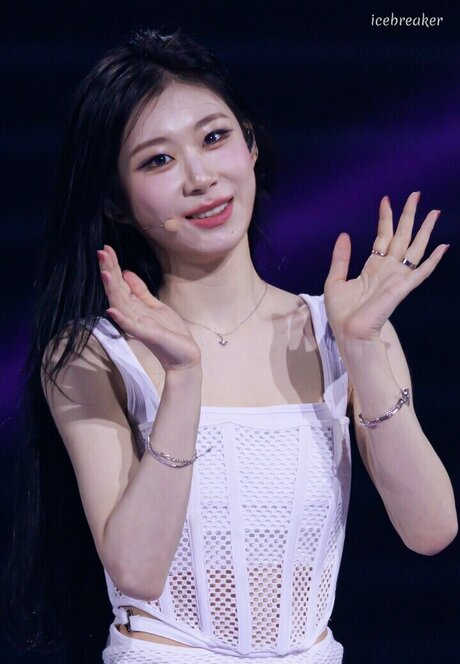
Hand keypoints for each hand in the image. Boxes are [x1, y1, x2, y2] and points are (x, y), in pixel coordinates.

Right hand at [97, 245, 201, 371]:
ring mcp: (138, 325)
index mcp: (135, 306)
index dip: (114, 267)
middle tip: (101, 252)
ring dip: (112, 290)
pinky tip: (111, 309)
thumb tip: (126, 273)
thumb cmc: (169, 331)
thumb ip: (140, 291)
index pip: (120, 283)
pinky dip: (121, 318)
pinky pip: (131, 327)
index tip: (106, 249)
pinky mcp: (147, 335)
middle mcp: (132, 314)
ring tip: (104, 273)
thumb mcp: (155, 306)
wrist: (183, 355)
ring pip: (121, 305)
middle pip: (117, 291)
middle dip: (109, 272)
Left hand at [323, 191, 448, 344]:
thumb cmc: (341, 312)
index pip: (383, 236)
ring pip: (415, 247)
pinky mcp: (403, 287)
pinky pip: (422, 271)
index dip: (385, 218)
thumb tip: (344, 235)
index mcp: (373, 266)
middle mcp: (388, 268)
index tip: (386, 199)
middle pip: (402, 236)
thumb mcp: (335, 280)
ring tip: (434, 211)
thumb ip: (341, 258)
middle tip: (416, 194)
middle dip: (409, 215)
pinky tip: (443, 246)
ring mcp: (397, 277)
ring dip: (425, 230)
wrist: (348, 331)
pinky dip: (434, 259)